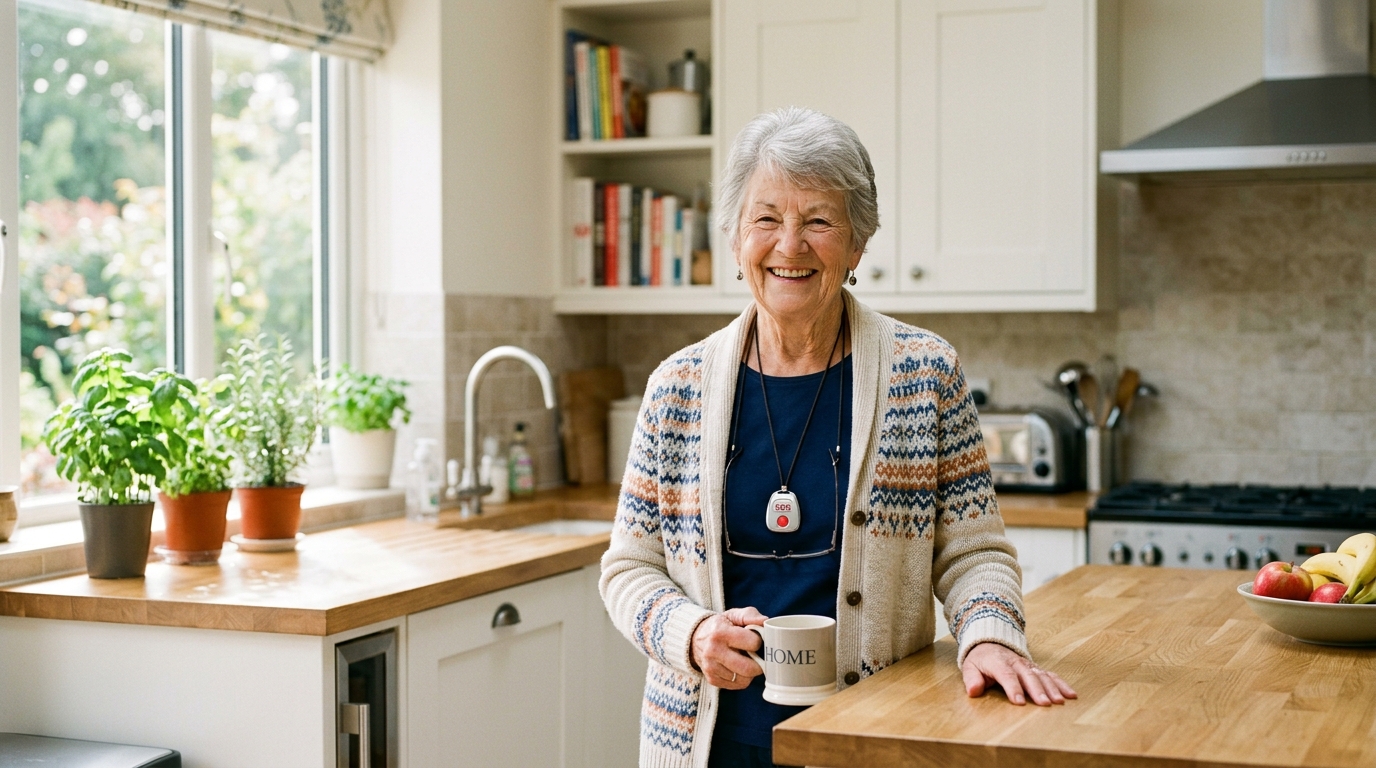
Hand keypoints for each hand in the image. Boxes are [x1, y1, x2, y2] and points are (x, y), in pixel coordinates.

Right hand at [691, 607, 765, 689]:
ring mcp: (711, 668)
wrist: (695, 639)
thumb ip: (750, 615)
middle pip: (748, 668)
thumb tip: (765, 621)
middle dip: (759, 663)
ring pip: (744, 679)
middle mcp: (713, 652)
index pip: (752, 643)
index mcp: (720, 633)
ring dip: (750, 671)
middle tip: (758, 656)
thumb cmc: (720, 626)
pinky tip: (738, 667)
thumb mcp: (733, 615)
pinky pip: (737, 685)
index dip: (759, 641)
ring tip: (745, 660)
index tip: (756, 639)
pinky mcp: (712, 679)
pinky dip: (742, 678)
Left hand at [961, 642, 1075, 705]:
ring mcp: (1028, 665)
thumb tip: (973, 691)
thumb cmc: (980, 659)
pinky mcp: (1036, 668)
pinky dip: (1061, 684)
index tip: (1018, 702)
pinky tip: (1071, 694)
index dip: (1013, 688)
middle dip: (1037, 690)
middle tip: (1044, 704)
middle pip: (1028, 676)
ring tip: (1060, 701)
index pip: (1007, 675)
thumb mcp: (970, 667)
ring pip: (1042, 675)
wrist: (990, 642)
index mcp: (998, 662)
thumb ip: (972, 679)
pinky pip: (1051, 675)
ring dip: (1052, 688)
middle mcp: (1016, 662)